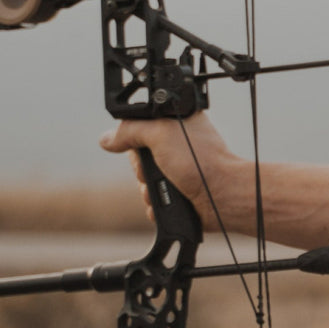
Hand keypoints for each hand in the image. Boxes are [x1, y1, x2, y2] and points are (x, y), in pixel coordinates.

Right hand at [97, 111, 242, 218]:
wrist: (222, 197)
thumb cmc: (200, 161)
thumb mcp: (160, 133)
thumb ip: (130, 131)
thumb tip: (106, 139)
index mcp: (175, 123)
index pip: (138, 127)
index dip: (134, 139)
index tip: (142, 146)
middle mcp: (176, 146)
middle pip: (137, 158)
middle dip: (142, 169)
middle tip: (159, 167)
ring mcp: (177, 170)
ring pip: (144, 182)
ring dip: (148, 189)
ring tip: (167, 187)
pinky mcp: (178, 193)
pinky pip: (153, 200)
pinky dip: (156, 203)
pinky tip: (169, 201)